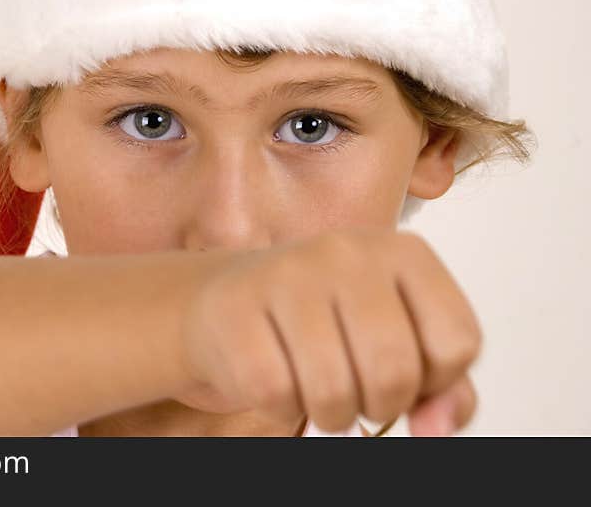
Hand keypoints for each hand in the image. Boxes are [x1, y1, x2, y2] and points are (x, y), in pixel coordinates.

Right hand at [177, 228, 482, 433]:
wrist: (226, 296)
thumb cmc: (321, 321)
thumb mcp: (395, 338)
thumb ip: (442, 385)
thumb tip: (436, 429)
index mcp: (403, 252)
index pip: (457, 342)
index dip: (434, 381)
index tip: (403, 371)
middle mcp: (348, 252)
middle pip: (395, 370)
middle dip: (378, 406)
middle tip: (357, 394)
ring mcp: (289, 273)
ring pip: (333, 389)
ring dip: (330, 415)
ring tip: (318, 392)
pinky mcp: (237, 304)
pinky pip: (276, 391)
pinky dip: (282, 406)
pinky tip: (279, 380)